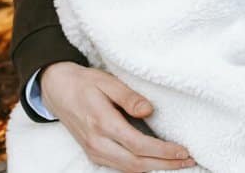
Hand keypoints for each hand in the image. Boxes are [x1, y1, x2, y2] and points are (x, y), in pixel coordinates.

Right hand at [39, 62, 196, 170]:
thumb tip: (149, 110)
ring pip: (129, 169)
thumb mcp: (106, 81)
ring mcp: (94, 151)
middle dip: (165, 165)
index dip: (163, 151)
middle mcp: (97, 143)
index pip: (138, 146)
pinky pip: (121, 167)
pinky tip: (157, 162)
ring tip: (178, 163)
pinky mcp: (94, 154)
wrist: (55, 89)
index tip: (183, 150)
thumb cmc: (83, 82)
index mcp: (102, 123)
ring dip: (155, 169)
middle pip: (137, 164)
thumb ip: (128, 97)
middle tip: (189, 160)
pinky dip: (141, 167)